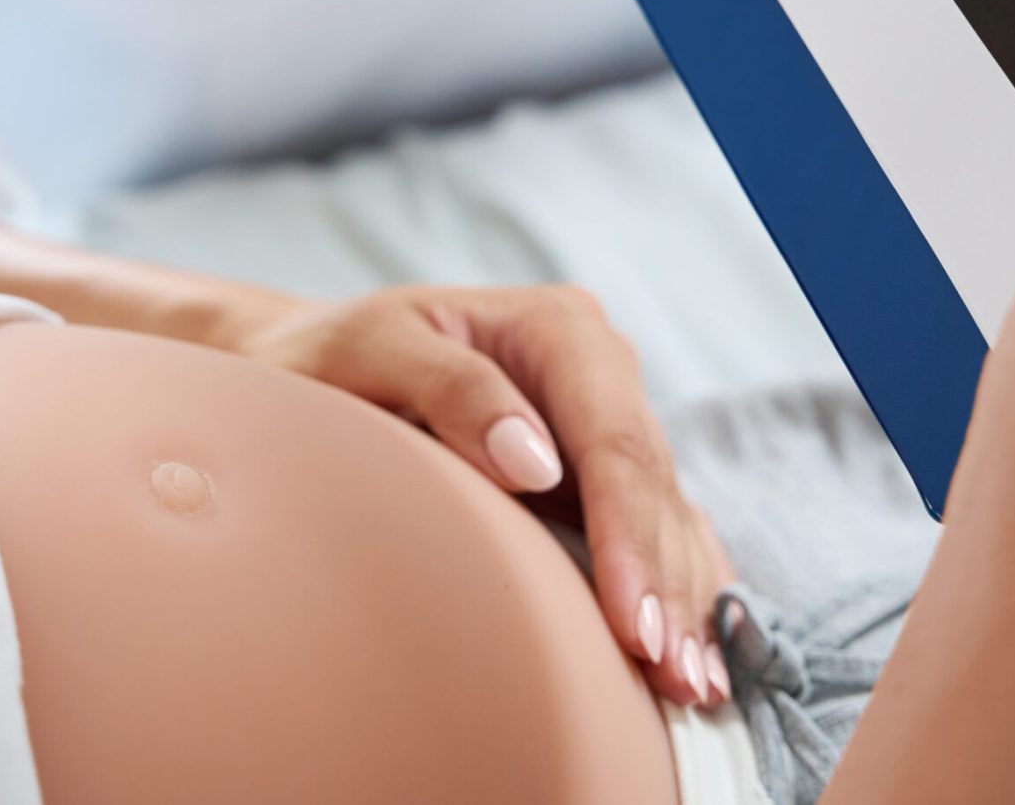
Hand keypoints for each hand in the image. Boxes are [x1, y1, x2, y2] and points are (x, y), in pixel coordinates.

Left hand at [239, 283, 735, 707]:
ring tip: (692, 688)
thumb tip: (536, 464)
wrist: (320, 362)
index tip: (634, 622)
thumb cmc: (338, 355)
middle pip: (651, 484)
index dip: (631, 533)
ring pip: (668, 514)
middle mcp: (600, 367)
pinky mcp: (600, 472)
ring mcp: (606, 420)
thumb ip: (452, 388)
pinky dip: (680, 591)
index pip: (612, 440)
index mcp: (560, 327)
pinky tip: (693, 656)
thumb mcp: (373, 350)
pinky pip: (660, 530)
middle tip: (675, 682)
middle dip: (666, 584)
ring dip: (685, 601)